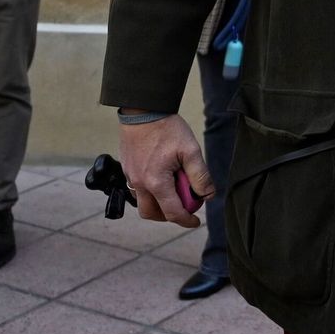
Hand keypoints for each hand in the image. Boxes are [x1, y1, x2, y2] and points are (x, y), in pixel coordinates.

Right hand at [117, 113, 213, 228]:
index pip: (172, 213)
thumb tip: (207, 195)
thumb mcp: (190, 150)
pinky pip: (137, 190)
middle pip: (152, 213)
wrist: (142, 111)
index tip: (196, 222)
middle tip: (184, 207)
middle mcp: (139, 184)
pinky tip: (162, 178)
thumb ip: (200, 175)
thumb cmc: (167, 129)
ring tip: (175, 190)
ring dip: (158, 204)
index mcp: (156, 182)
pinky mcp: (127, 169)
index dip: (186, 221)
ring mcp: (130, 177)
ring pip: (142, 203)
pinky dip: (150, 192)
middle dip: (169, 216)